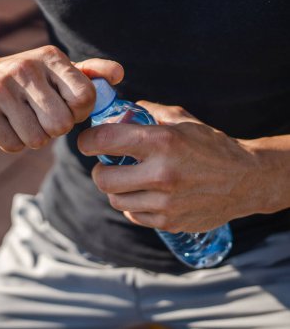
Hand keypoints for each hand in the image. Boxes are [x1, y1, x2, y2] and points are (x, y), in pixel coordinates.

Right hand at [0, 45, 122, 151]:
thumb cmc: (29, 79)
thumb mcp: (58, 69)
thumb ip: (92, 73)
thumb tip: (119, 74)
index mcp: (51, 57)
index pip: (85, 98)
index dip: (81, 112)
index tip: (70, 108)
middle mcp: (25, 69)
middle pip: (62, 124)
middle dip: (57, 127)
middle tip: (45, 116)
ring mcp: (0, 90)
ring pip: (38, 140)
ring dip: (36, 136)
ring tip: (26, 119)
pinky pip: (15, 146)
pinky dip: (16, 142)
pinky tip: (8, 124)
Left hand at [78, 101, 261, 232]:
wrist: (245, 180)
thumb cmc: (211, 145)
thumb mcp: (181, 119)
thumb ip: (147, 112)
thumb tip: (119, 111)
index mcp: (162, 141)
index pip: (104, 140)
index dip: (87, 141)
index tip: (86, 143)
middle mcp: (161, 173)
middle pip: (103, 178)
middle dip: (99, 170)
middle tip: (105, 165)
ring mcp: (166, 202)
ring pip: (116, 200)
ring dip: (116, 189)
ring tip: (128, 179)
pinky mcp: (170, 221)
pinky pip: (134, 215)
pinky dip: (133, 204)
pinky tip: (144, 194)